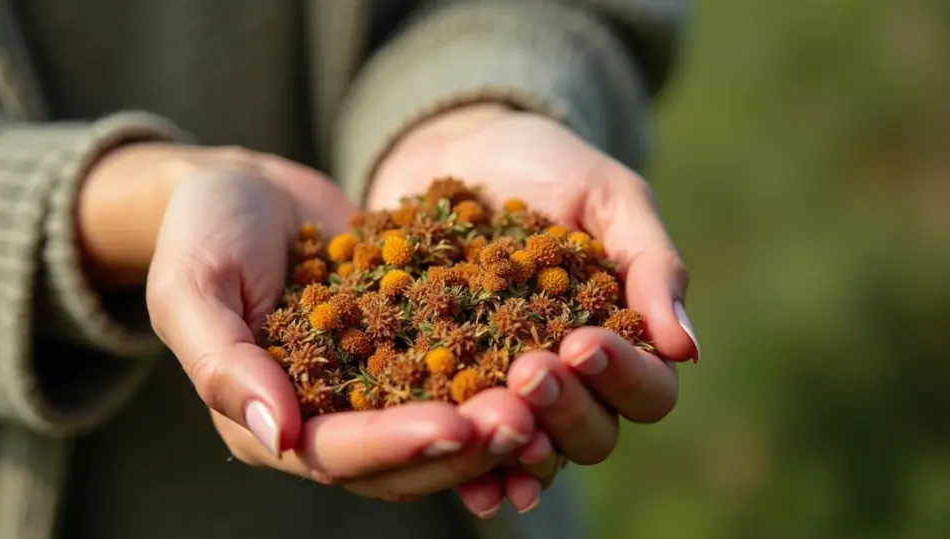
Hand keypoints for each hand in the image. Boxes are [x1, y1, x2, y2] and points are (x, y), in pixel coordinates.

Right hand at [90, 143, 532, 499]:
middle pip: (403, 457)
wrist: (245, 190)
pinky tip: (550, 351)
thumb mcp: (190, 287)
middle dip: (465, 444)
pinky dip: (500, 369)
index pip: (337, 455)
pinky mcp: (407, 347)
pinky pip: (459, 369)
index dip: (396, 446)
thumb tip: (276, 435)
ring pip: (442, 423)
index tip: (456, 427)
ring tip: (549, 393)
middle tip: (527, 420)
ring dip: (495, 417)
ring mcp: (371, 387)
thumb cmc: (201, 232)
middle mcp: (327, 419)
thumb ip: (221, 363)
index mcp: (269, 422)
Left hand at [370, 104, 699, 514]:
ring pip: (534, 449)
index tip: (582, 344)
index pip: (648, 388)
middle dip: (565, 409)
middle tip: (528, 372)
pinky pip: (468, 447)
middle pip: (592, 434)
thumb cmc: (546, 167)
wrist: (456, 149)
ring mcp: (510, 392)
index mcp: (621, 338)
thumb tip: (687, 349)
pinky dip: (472, 469)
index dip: (622, 377)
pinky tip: (467, 483)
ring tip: (491, 422)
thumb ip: (650, 264)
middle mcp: (572, 380)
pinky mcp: (451, 393)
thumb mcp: (607, 196)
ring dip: (519, 446)